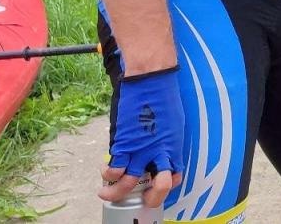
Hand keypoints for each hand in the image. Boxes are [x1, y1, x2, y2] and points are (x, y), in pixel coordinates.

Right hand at [99, 67, 184, 208]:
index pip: (175, 176)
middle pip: (157, 188)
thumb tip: (156, 148)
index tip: (157, 184)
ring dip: (116, 192)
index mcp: (173, 147)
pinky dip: (108, 174)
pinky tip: (106, 173)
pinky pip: (115, 169)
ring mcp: (141, 150)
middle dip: (148, 199)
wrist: (150, 80)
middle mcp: (159, 153)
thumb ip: (164, 140)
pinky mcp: (124, 143)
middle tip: (138, 199)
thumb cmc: (163, 96)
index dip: (167, 185)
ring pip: (128, 183)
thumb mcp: (172, 123)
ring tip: (106, 193)